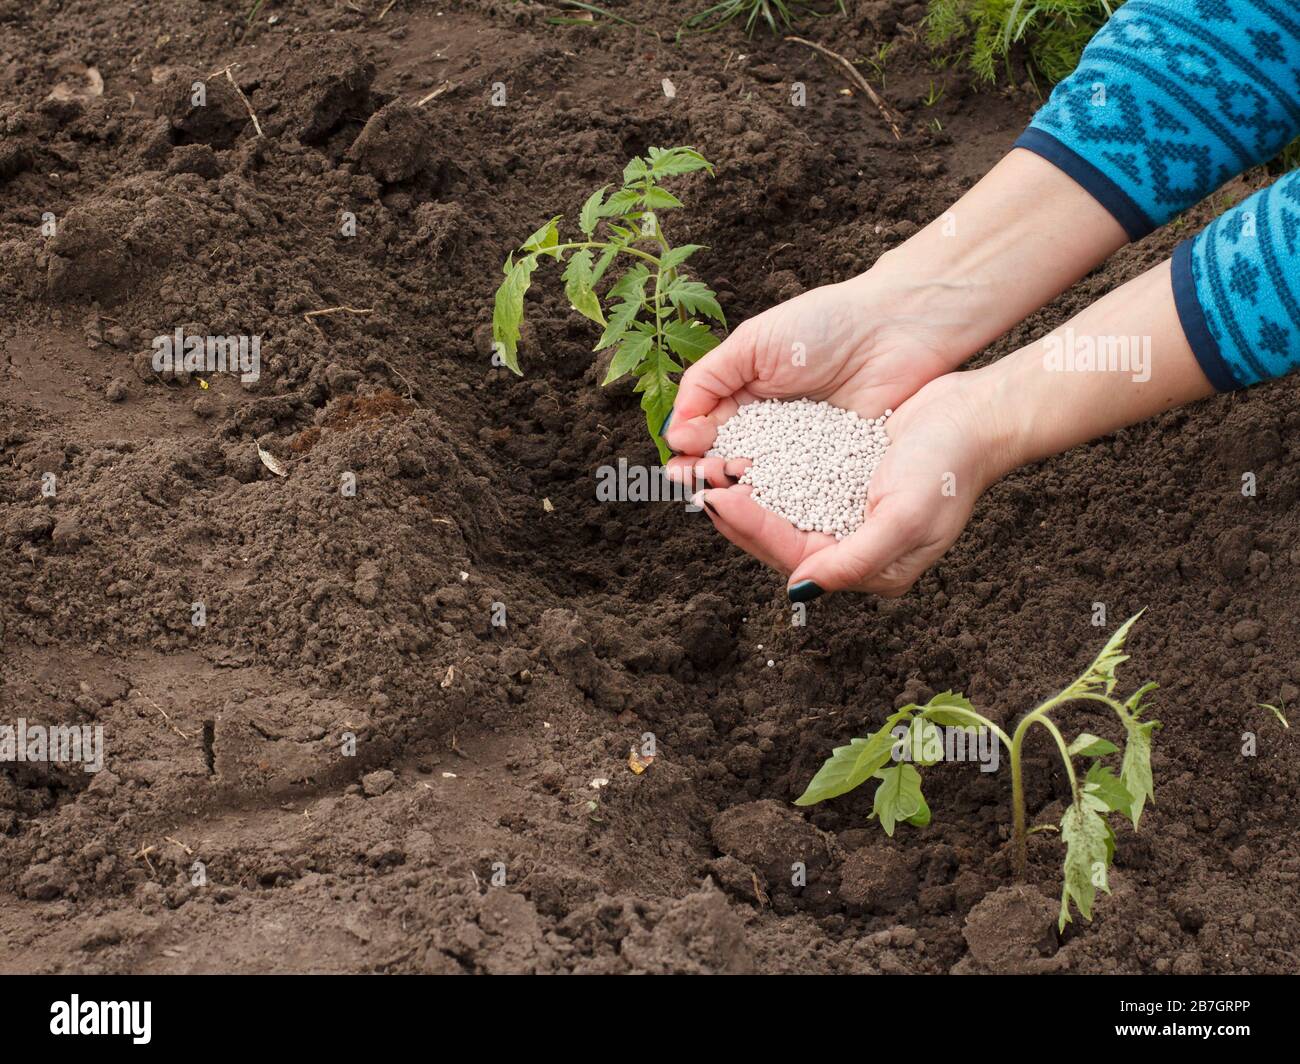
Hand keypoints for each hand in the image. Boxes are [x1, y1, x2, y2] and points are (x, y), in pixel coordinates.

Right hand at [663, 270, 960, 489]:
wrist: (897, 327)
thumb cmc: (825, 323)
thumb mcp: (753, 343)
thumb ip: (708, 380)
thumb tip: (675, 428)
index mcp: (743, 397)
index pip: (705, 432)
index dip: (691, 447)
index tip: (682, 456)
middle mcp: (769, 429)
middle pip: (728, 462)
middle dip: (708, 474)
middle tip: (700, 481)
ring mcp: (801, 453)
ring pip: (761, 482)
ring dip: (738, 492)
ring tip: (724, 496)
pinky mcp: (834, 470)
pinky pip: (803, 491)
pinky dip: (781, 500)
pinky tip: (764, 506)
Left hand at [677, 369, 1015, 598]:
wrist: (979, 416)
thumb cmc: (950, 466)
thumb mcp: (905, 517)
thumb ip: (854, 560)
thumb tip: (800, 591)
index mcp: (869, 568)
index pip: (794, 555)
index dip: (750, 528)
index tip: (714, 499)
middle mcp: (854, 548)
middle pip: (779, 539)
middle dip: (736, 515)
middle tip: (695, 486)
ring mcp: (848, 516)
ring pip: (781, 513)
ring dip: (745, 494)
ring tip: (708, 471)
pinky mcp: (845, 483)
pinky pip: (794, 485)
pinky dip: (766, 473)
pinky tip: (741, 454)